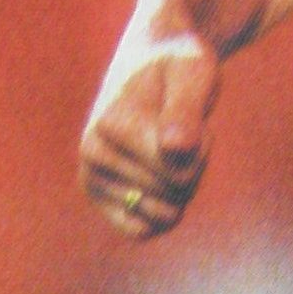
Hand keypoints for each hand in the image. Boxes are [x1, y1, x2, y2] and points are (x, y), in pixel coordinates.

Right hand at [79, 26, 220, 239]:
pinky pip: (141, 231)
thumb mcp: (193, 72)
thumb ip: (186, 109)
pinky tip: (160, 178)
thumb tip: (174, 149)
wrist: (152, 63)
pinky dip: (164, 211)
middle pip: (177, 190)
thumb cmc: (178, 66)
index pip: (179, 170)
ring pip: (166, 212)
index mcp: (110, 124)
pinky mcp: (99, 198)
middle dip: (193, 162)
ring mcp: (91, 179)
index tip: (190, 112)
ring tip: (169, 148)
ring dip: (182, 184)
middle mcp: (92, 153)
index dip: (200, 144)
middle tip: (180, 127)